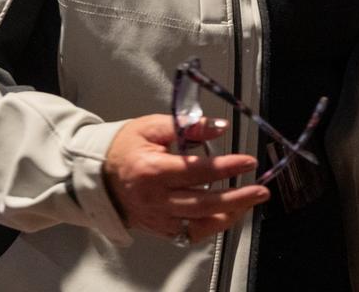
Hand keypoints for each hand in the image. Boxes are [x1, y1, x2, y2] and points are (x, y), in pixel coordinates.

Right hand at [103, 114, 268, 243]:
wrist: (98, 173)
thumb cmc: (127, 145)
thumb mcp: (153, 125)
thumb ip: (187, 125)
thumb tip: (219, 126)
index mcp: (152, 170)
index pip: (197, 171)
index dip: (226, 167)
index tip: (248, 161)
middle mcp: (154, 199)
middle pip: (202, 203)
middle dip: (237, 197)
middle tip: (261, 190)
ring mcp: (155, 217)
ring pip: (198, 224)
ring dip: (228, 214)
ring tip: (250, 202)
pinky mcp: (157, 228)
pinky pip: (188, 234)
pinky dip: (210, 226)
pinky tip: (228, 214)